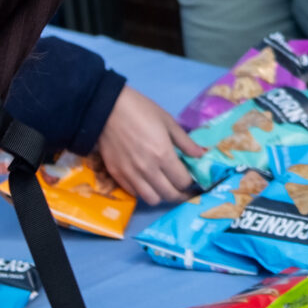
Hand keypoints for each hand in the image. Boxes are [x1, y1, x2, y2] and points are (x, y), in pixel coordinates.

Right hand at [96, 85, 201, 206]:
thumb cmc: (141, 110)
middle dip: (180, 193)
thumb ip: (185, 142)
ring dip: (162, 195)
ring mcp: (130, 174)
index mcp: (163, 155)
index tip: (191, 177)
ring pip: (152, 199)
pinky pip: (134, 193)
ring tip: (164, 185)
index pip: (183, 181)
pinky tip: (147, 181)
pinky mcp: (116, 175)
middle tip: (182, 187)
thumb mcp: (168, 121)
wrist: (106, 108)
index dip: (190, 181)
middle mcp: (148, 169)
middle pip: (170, 195)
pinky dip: (144, 191)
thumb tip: (201, 155)